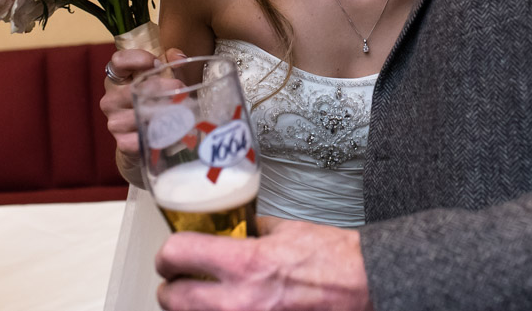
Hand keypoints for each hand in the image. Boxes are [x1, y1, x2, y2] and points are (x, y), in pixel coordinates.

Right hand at [100, 47, 188, 183]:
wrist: (144, 140)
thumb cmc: (154, 102)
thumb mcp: (163, 79)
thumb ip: (170, 62)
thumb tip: (179, 57)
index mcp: (118, 79)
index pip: (117, 61)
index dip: (136, 58)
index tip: (156, 62)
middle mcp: (111, 99)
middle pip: (131, 89)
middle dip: (159, 87)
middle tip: (179, 88)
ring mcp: (114, 121)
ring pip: (136, 114)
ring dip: (161, 112)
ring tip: (179, 110)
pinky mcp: (122, 143)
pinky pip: (137, 139)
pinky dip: (155, 135)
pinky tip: (168, 130)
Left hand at [157, 217, 372, 310]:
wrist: (364, 287)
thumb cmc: (334, 260)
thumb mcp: (288, 231)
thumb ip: (256, 230)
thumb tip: (240, 228)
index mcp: (245, 264)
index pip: (177, 255)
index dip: (167, 254)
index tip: (170, 256)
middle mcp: (238, 302)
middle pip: (170, 299)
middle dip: (171, 288)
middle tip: (179, 281)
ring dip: (191, 308)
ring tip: (202, 298)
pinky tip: (229, 308)